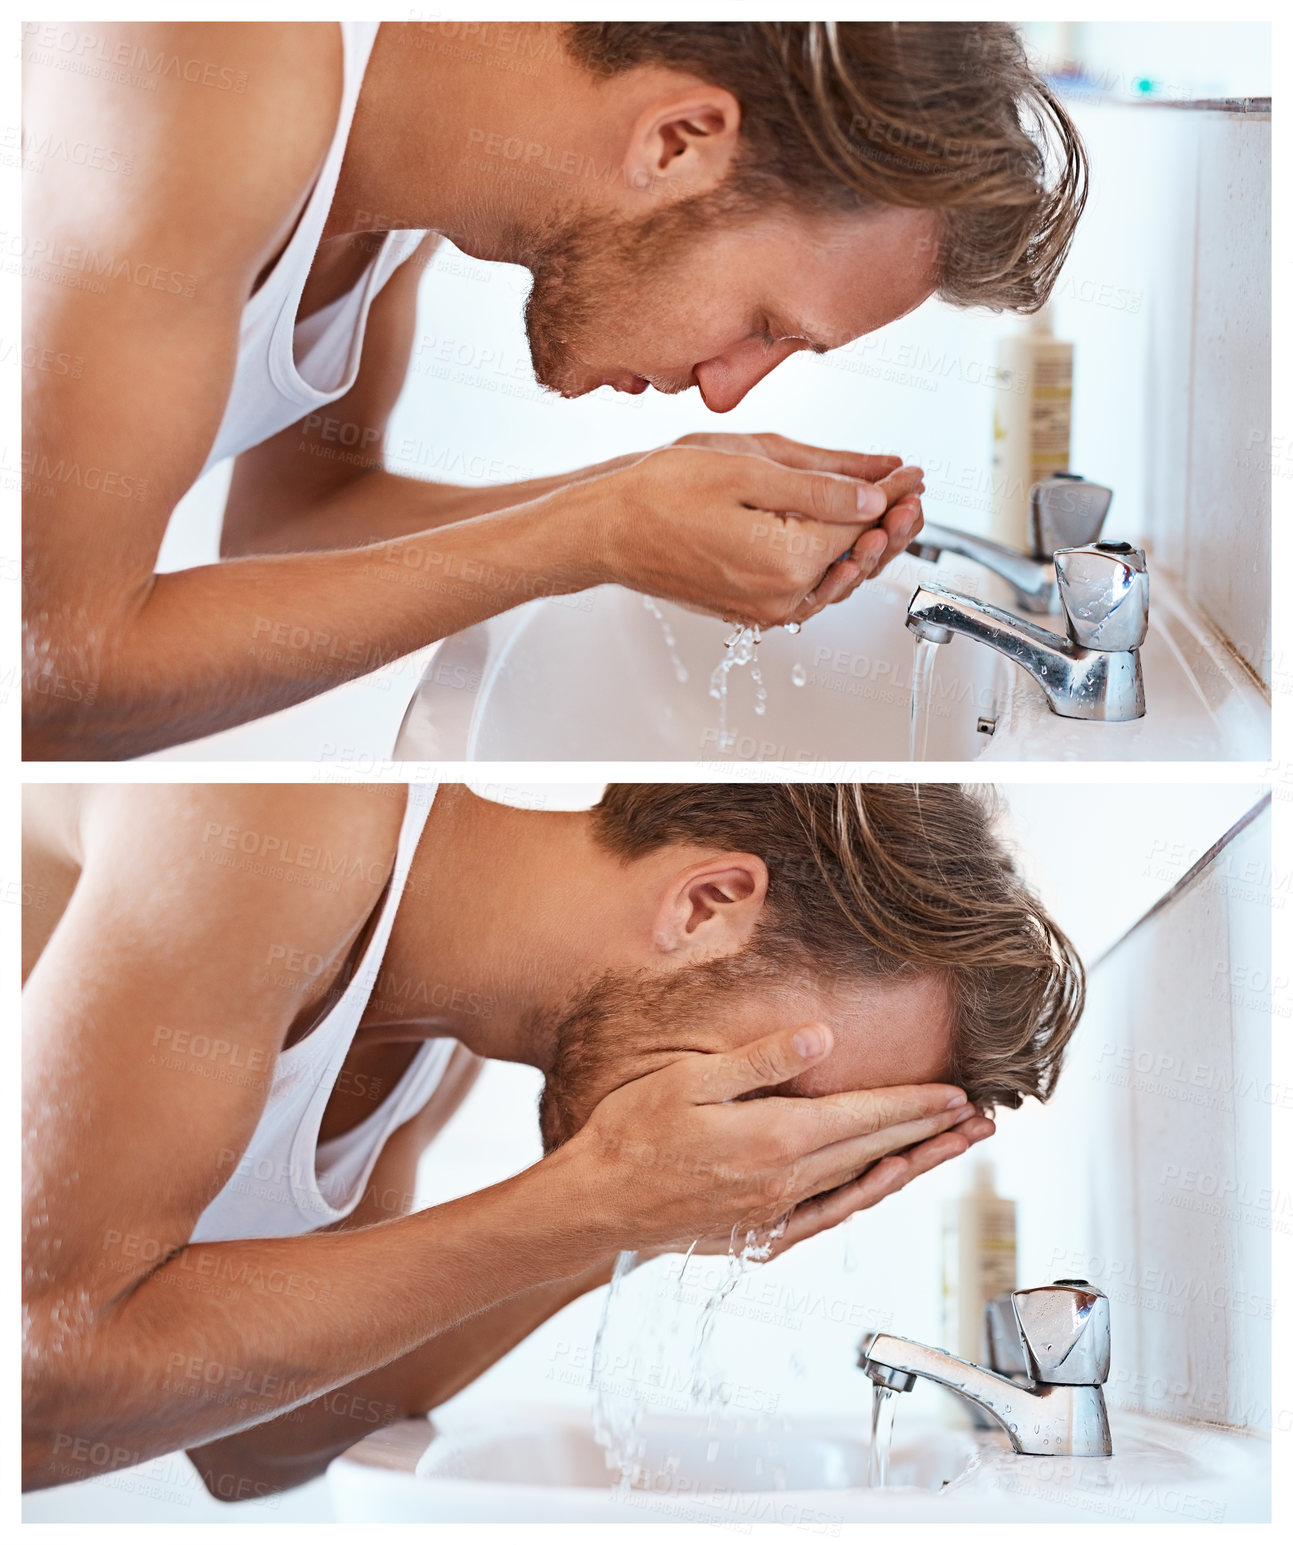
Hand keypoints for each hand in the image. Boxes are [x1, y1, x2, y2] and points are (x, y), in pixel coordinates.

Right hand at [550, 1023, 978, 1253]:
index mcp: (777, 1139)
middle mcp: (788, 1182)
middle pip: (879, 1153)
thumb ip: (761, 1061)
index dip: (918, 1104)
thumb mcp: (692, 1080)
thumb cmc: (633, 1134)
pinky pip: (831, 1216)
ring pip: (863, 1186)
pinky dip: (866, 1198)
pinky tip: (881, 1187)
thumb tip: (821, 1037)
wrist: (596, 1206)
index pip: (867, 1117)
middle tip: (981, 1121)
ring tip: (950, 1150)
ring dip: (913, 1165)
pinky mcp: (760, 1233)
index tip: (960, 1093)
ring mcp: (777, 1214)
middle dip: (934, 1134)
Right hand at [574, 436, 916, 628]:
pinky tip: (845, 543)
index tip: (914, 469)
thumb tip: (876, 491)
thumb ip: (820, 485)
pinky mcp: (751, 611)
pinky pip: (808, 591)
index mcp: (787, 558)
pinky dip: (833, 566)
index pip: (862, 521)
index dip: (894, 491)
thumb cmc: (660, 492)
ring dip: (868, 546)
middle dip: (892, 522)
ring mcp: (766, 611)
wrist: (606, 530)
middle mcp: (782, 597)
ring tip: (894, 515)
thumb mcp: (748, 468)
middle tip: (917, 492)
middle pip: (859, 557)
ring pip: (837, 578)